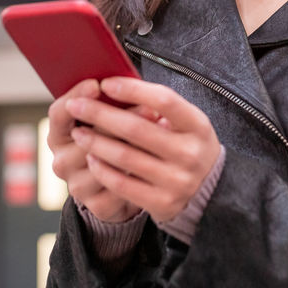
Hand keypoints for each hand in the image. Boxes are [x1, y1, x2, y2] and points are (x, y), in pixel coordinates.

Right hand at [46, 78, 159, 223]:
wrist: (120, 187)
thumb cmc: (113, 141)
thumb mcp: (105, 120)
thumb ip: (108, 103)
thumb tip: (126, 81)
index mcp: (58, 135)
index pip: (58, 113)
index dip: (75, 97)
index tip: (97, 85)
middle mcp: (61, 161)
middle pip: (87, 135)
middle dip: (119, 118)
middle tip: (148, 106)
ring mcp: (76, 185)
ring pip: (107, 160)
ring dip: (135, 143)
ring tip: (160, 128)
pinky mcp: (97, 205)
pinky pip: (120, 184)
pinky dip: (140, 168)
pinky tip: (158, 155)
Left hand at [66, 77, 221, 221]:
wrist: (210, 191)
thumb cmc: (188, 145)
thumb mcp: (186, 123)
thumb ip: (158, 106)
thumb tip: (113, 87)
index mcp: (198, 126)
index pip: (164, 100)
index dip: (132, 90)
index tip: (105, 83)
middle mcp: (190, 153)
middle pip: (137, 128)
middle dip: (100, 114)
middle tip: (76, 105)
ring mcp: (177, 181)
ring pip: (125, 157)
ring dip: (95, 142)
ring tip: (79, 132)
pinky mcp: (163, 203)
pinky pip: (123, 184)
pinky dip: (103, 169)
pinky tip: (91, 158)